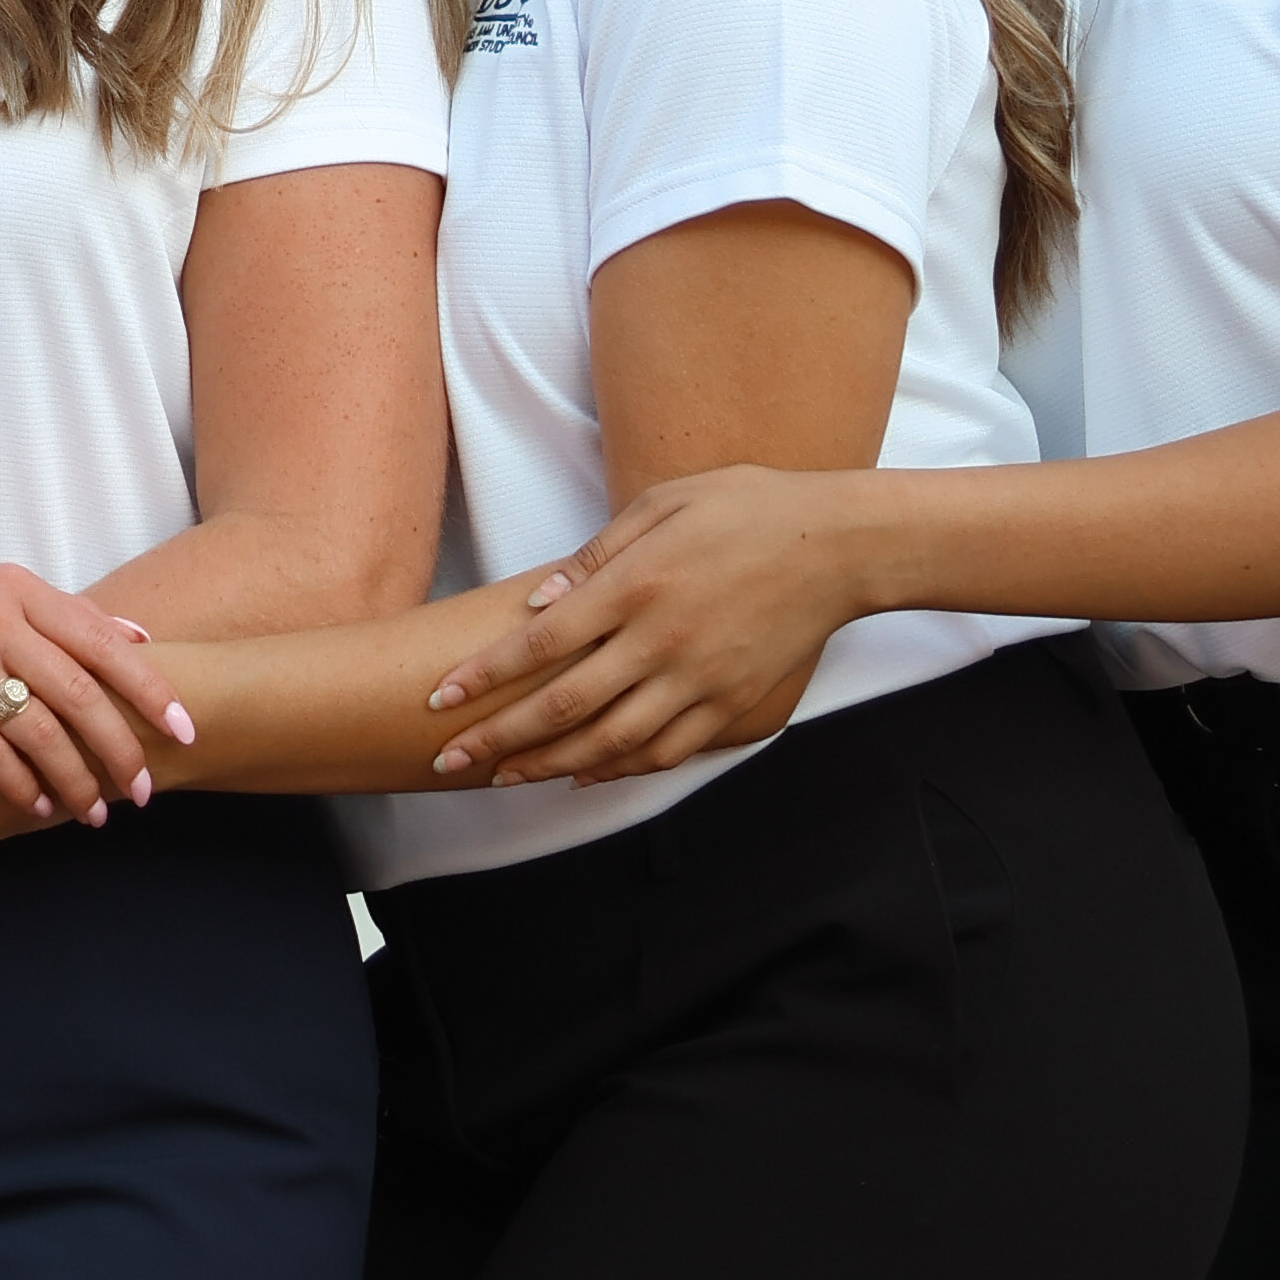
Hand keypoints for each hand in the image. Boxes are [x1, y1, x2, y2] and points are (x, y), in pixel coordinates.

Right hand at [0, 563, 187, 822]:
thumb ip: (56, 615)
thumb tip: (137, 636)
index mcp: (13, 585)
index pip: (103, 639)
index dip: (150, 690)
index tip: (186, 730)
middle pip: (81, 689)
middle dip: (121, 746)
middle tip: (146, 788)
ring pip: (40, 727)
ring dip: (76, 776)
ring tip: (95, 811)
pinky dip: (21, 783)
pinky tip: (39, 804)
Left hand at [419, 466, 864, 786]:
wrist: (839, 546)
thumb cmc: (748, 508)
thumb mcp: (664, 502)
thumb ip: (597, 554)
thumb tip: (538, 601)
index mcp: (637, 585)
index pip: (540, 641)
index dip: (485, 674)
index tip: (440, 698)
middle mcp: (662, 641)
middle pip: (563, 705)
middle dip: (499, 737)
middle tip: (448, 759)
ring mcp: (699, 680)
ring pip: (610, 741)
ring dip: (549, 764)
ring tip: (503, 777)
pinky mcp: (733, 705)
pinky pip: (667, 751)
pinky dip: (620, 769)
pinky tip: (585, 775)